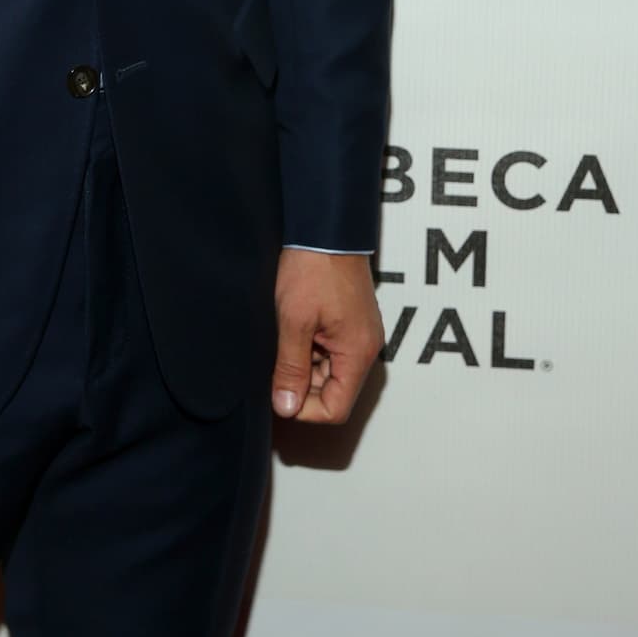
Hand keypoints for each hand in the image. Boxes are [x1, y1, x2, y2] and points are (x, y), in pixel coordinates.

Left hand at [270, 250, 382, 423]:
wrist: (326, 228)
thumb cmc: (314, 268)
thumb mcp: (294, 321)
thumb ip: (290, 367)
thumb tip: (285, 406)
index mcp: (357, 354)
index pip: (335, 408)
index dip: (304, 408)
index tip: (277, 394)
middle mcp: (364, 349)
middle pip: (332, 390)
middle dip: (300, 384)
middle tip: (273, 363)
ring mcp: (358, 334)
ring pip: (328, 370)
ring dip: (302, 363)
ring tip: (282, 337)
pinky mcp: (349, 321)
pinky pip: (329, 349)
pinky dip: (308, 346)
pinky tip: (291, 327)